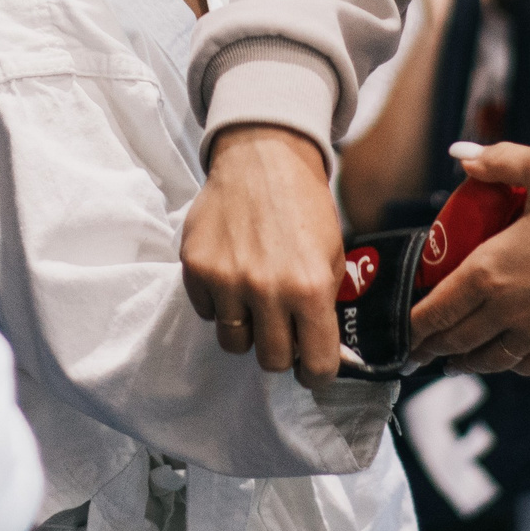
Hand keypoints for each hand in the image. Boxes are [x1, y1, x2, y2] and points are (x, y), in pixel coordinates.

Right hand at [182, 124, 345, 386]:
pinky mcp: (196, 268)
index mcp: (310, 288)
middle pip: (271, 360)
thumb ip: (327, 304)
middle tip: (284, 327)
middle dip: (282, 350)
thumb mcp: (334, 254)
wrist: (262, 159)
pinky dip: (220, 303)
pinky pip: (207, 313)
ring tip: (255, 300)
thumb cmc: (304, 207)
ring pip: (234, 343)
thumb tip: (322, 352)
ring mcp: (226, 280)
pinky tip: (233, 274)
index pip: (316, 365)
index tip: (314, 367)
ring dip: (248, 329)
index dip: (318, 371)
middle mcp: (266, 290)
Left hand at [408, 143, 529, 375]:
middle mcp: (506, 310)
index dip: (412, 324)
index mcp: (490, 272)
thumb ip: (498, 160)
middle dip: (429, 345)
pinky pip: (524, 365)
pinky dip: (505, 365)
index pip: (436, 309)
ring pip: (486, 359)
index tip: (400, 328)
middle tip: (414, 347)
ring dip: (461, 360)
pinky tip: (501, 360)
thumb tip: (460, 154)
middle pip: (455, 339)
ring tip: (448, 358)